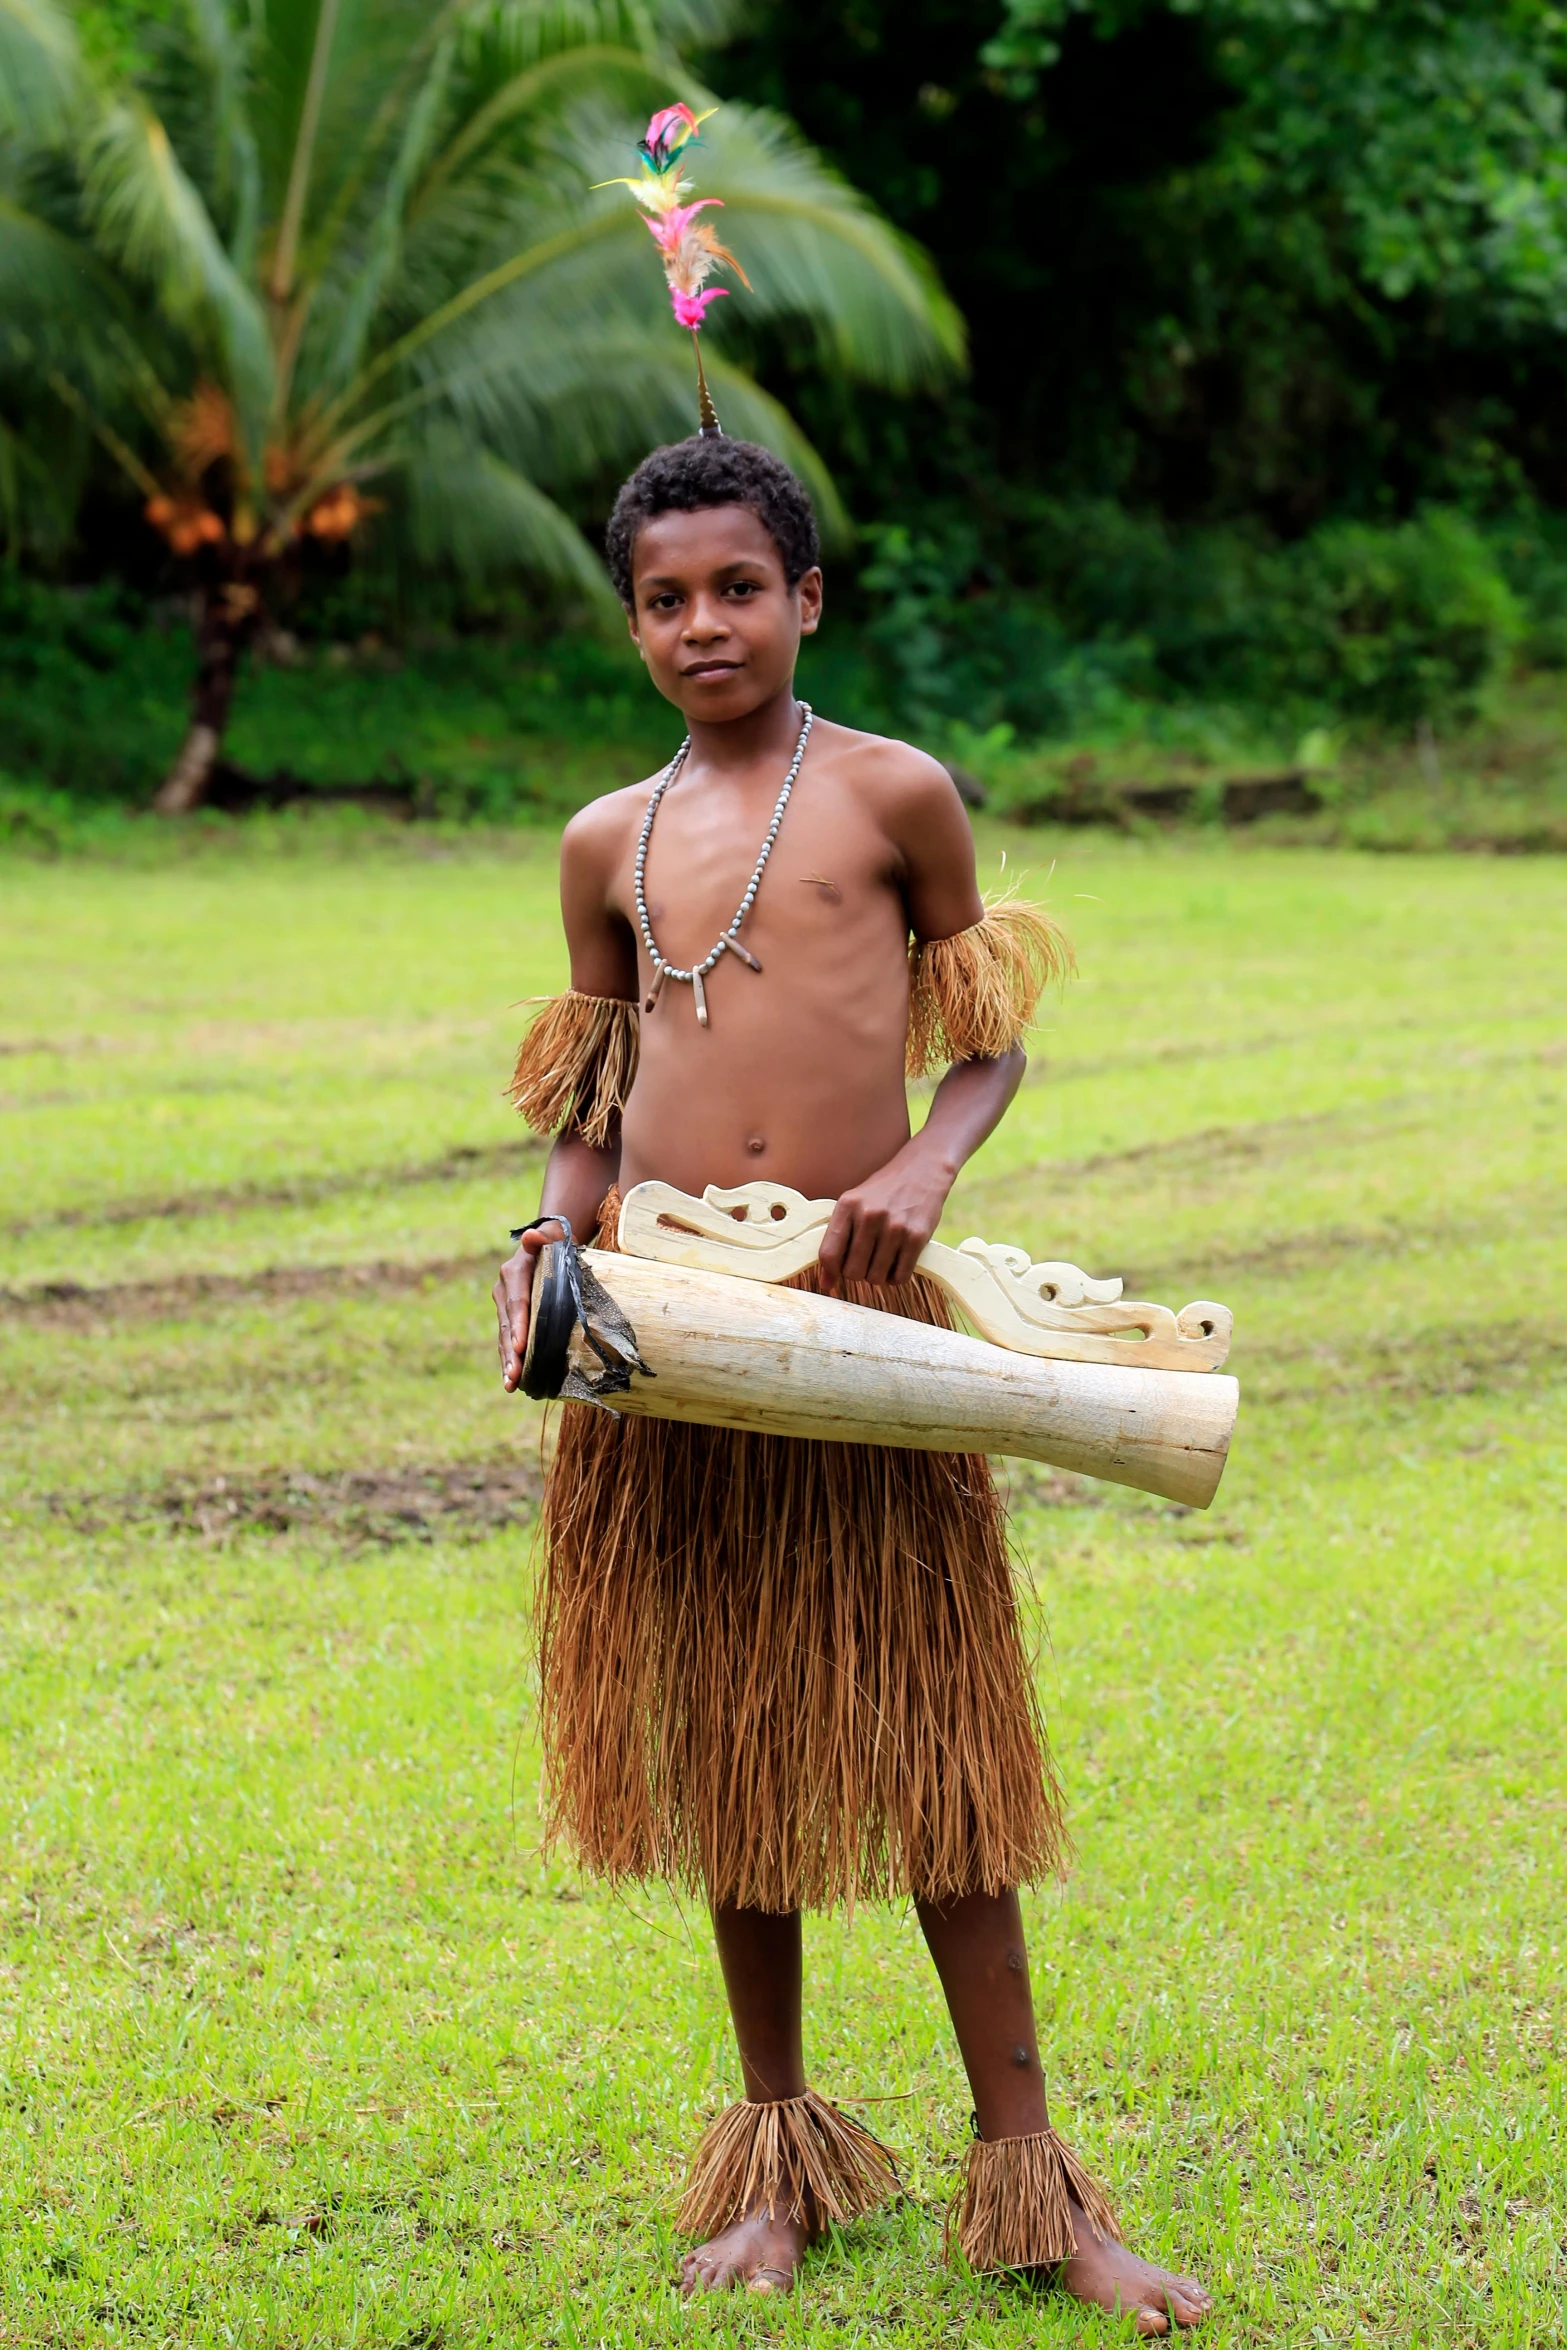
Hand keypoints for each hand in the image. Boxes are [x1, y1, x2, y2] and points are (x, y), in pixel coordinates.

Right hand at [494, 1219, 566, 1391]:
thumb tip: (531, 1236)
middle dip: (510, 1352)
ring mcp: (504, 1306)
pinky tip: (514, 1383)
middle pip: (507, 1325)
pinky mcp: (511, 1318)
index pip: (517, 1302)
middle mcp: (504, 1291)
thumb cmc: (557, 1241)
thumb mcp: (554, 1235)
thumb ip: (544, 1236)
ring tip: (510, 1385)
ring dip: (507, 1362)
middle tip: (513, 1376)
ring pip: (505, 1337)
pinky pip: (508, 1341)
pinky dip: (510, 1361)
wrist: (549, 1244)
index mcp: (514, 1273)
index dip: (518, 1324)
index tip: (521, 1346)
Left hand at [817, 1146, 952, 1292]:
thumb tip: (826, 1283)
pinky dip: (896, 1276)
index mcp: (848, 1206)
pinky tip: (897, 1261)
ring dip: (877, 1275)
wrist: (923, 1170)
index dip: (831, 1271)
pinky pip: (900, 1277)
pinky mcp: (917, 1237)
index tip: (837, 1273)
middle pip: (852, 1272)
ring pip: (876, 1278)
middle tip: (865, 1260)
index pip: (829, 1254)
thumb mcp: (855, 1204)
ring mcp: (895, 1227)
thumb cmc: (883, 1191)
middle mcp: (869, 1216)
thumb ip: (837, 1239)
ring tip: (882, 1259)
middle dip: (857, 1273)